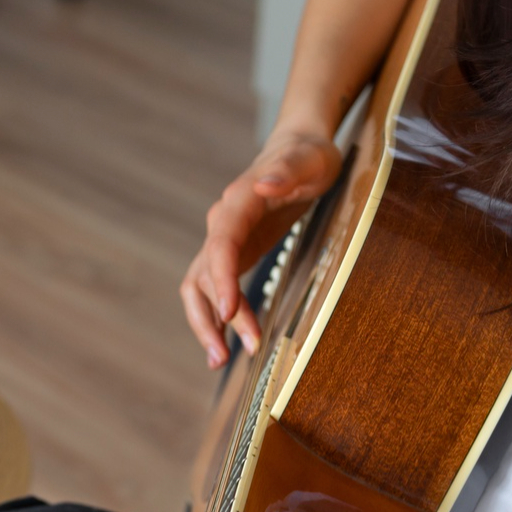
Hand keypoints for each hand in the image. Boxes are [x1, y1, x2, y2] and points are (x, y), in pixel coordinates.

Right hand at [181, 128, 341, 366]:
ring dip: (207, 324)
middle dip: (212, 316)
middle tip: (225, 355)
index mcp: (239, 202)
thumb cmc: (308, 157)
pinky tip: (229, 342)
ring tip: (220, 360)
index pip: (221, 244)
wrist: (297, 151)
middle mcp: (223, 223)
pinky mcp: (232, 254)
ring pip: (201, 287)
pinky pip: (215, 289)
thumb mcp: (309, 161)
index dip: (222, 279)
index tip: (230, 312)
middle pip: (204, 275)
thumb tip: (263, 184)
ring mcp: (223, 240)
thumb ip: (287, 172)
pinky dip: (219, 317)